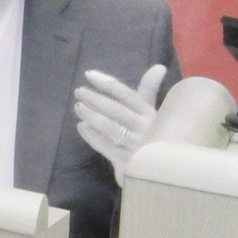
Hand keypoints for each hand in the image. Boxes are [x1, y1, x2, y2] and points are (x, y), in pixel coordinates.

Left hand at [73, 63, 167, 185]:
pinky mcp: (127, 163)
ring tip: (78, 107)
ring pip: (110, 128)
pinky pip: (106, 146)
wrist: (159, 171)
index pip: (128, 95)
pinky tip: (82, 126)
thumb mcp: (152, 113)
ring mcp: (136, 146)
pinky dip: (92, 136)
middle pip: (116, 110)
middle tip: (79, 91)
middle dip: (96, 98)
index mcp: (151, 114)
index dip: (108, 84)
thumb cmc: (152, 136)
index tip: (90, 75)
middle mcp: (145, 128)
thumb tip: (159, 67)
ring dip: (92, 116)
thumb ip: (149, 90)